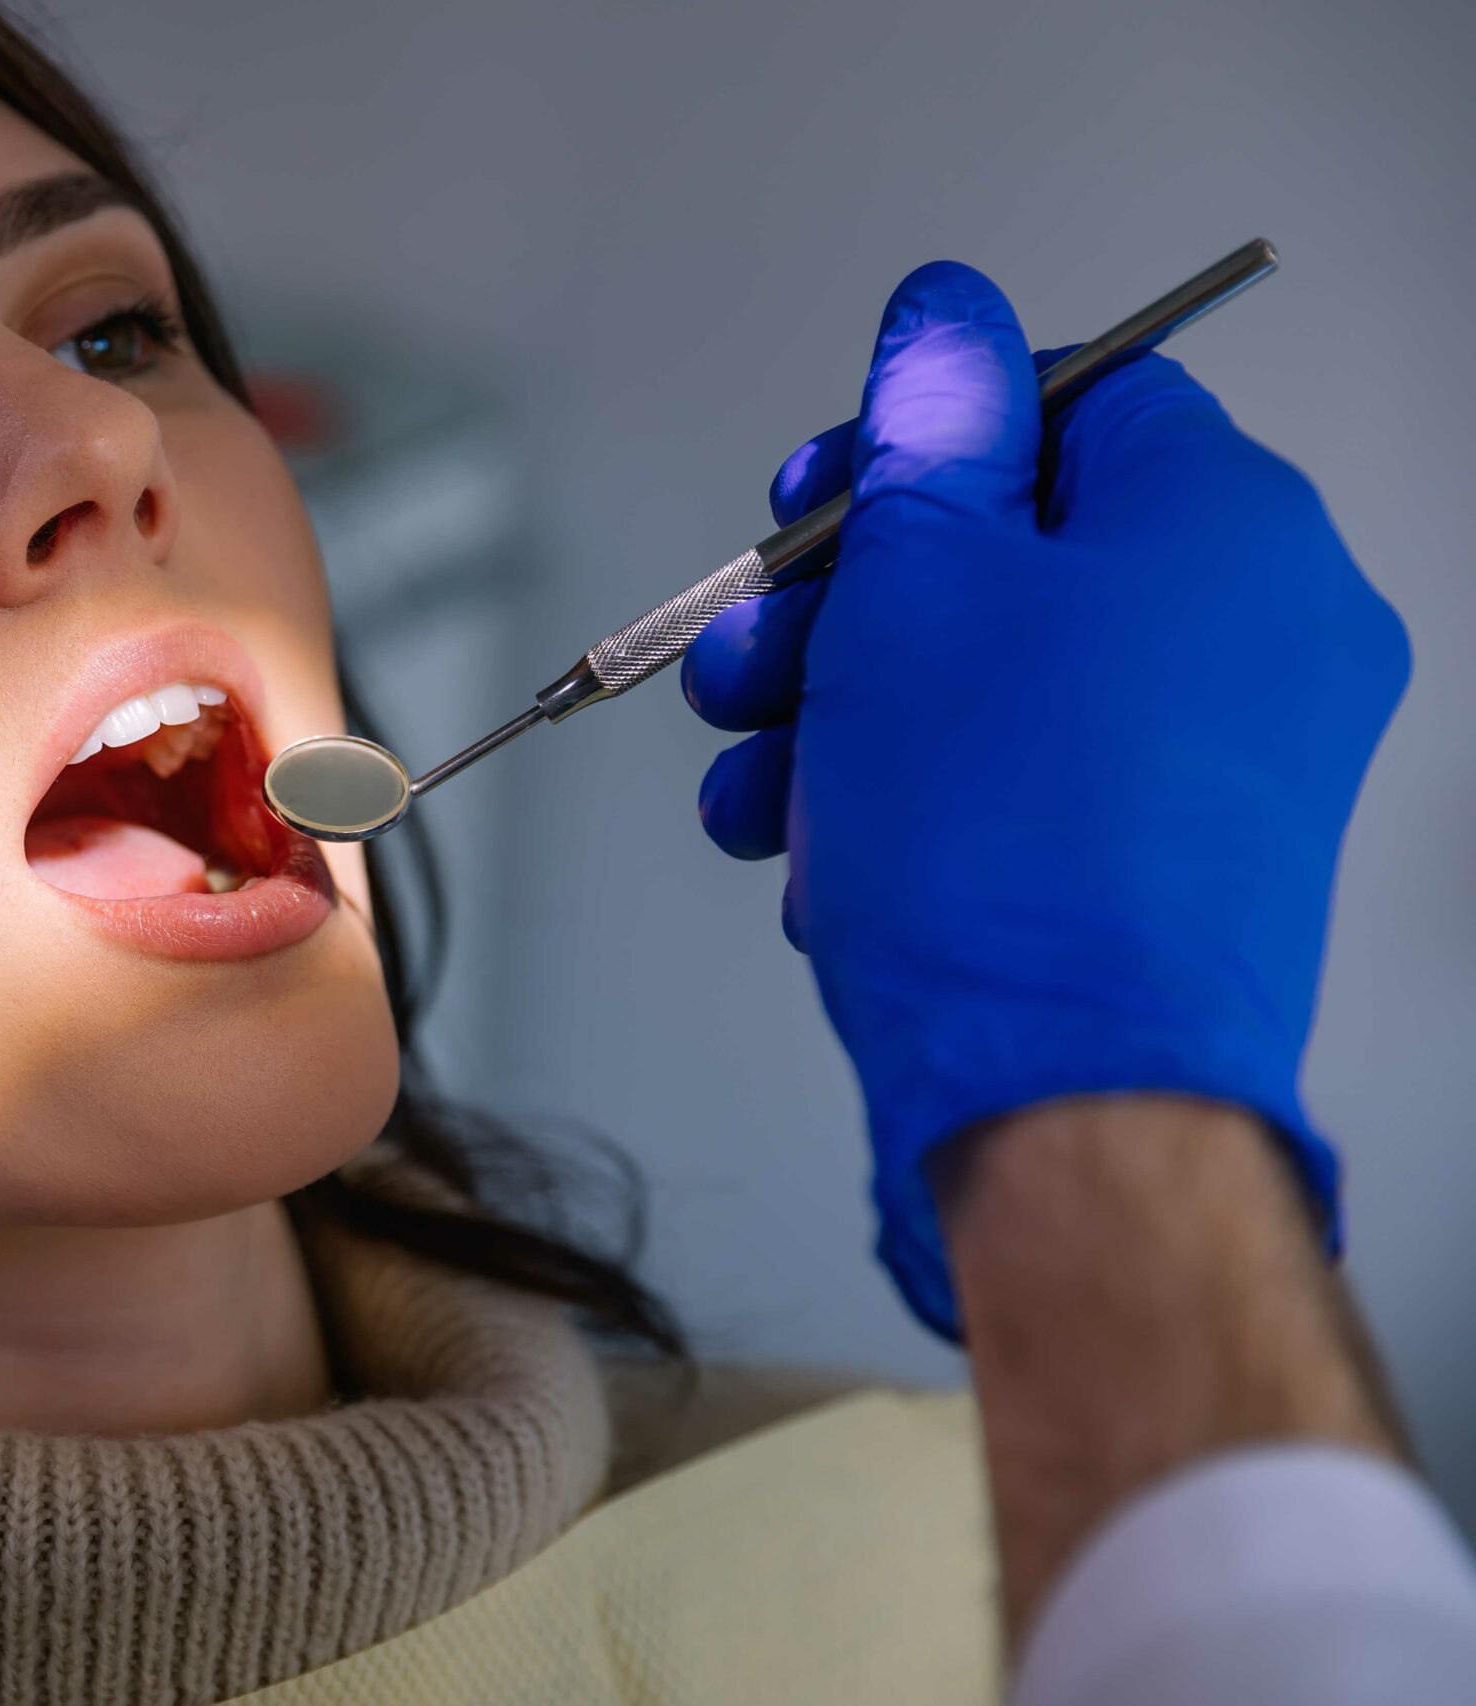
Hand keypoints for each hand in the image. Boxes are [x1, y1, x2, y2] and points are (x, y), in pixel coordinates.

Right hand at [679, 262, 1409, 1335]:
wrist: (1071, 1108)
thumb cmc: (1004, 853)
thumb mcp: (919, 585)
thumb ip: (927, 430)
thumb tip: (944, 316)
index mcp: (1230, 525)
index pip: (1073, 401)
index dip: (917, 442)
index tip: (819, 501)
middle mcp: (1268, 632)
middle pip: (1023, 552)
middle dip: (851, 603)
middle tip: (759, 653)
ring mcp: (1237, 761)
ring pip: (1009, 680)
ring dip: (854, 715)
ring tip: (761, 784)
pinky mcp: (1189, 866)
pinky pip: (1037, 786)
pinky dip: (923, 800)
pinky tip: (820, 852)